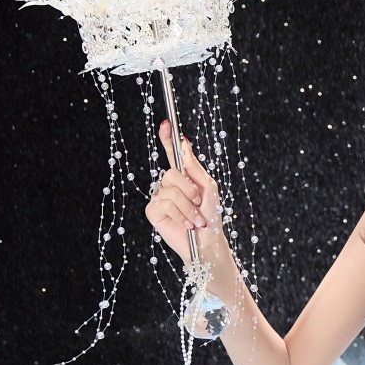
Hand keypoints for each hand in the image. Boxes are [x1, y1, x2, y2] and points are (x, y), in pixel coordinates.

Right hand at [145, 125, 221, 267]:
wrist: (207, 241)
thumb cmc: (210, 215)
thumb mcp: (207, 186)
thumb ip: (193, 166)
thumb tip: (183, 142)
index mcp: (183, 176)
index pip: (171, 154)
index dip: (167, 139)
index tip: (166, 123)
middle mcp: (168, 185)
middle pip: (171, 173)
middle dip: (189, 189)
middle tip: (199, 203)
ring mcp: (159, 197)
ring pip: (169, 190)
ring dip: (188, 206)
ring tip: (196, 219)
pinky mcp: (153, 212)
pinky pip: (164, 203)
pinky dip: (180, 214)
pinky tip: (186, 224)